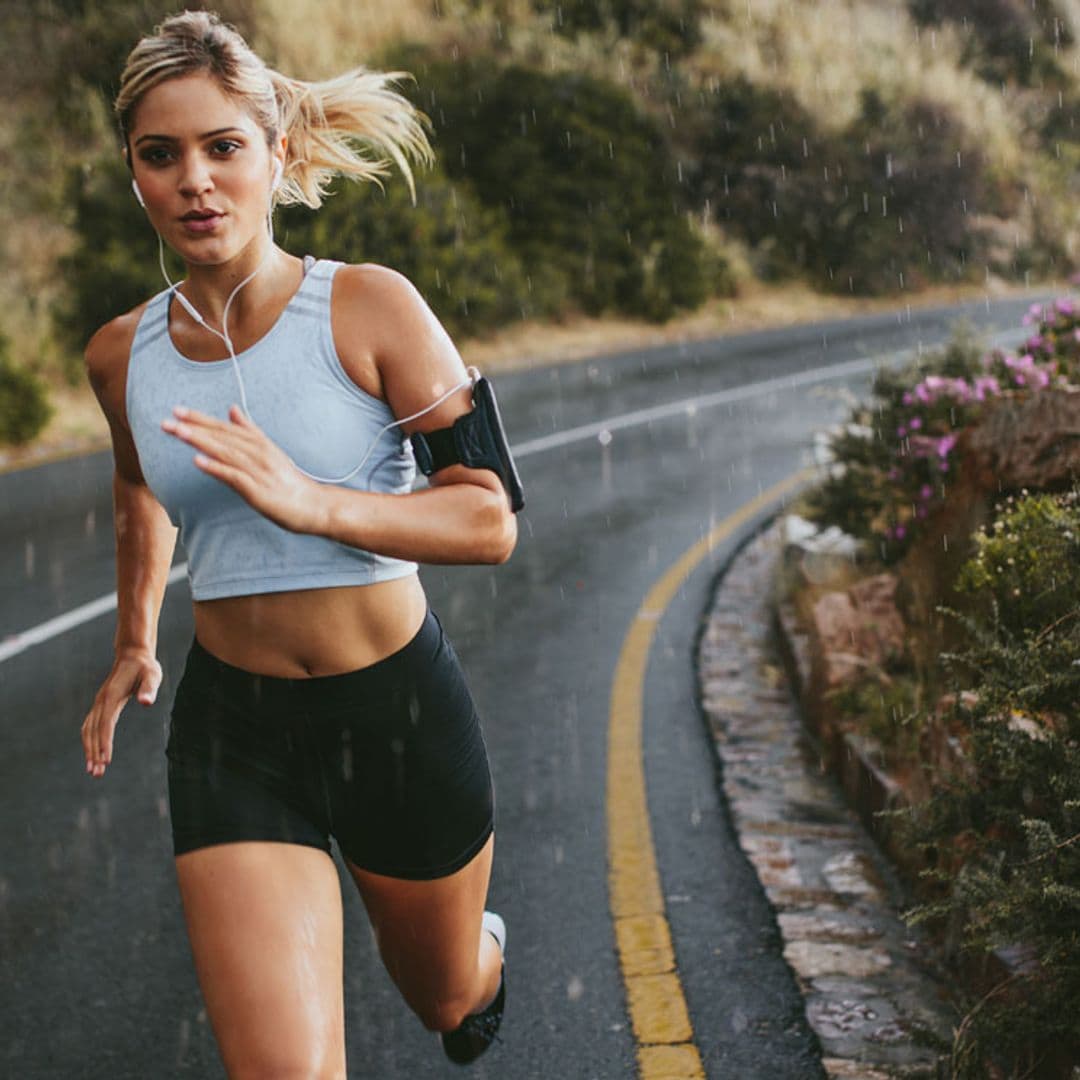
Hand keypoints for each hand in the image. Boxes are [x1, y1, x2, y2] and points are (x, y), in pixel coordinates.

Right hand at [81, 647, 161, 777]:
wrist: (133, 655)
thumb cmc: (145, 666)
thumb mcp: (153, 675)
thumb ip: (149, 688)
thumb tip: (146, 702)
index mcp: (111, 696)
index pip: (106, 724)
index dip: (105, 742)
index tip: (106, 760)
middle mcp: (101, 701)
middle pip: (93, 731)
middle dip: (94, 753)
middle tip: (97, 773)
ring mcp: (99, 703)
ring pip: (88, 730)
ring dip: (89, 750)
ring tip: (93, 770)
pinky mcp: (101, 705)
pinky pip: (90, 726)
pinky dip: (90, 741)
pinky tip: (93, 754)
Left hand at [162, 404, 325, 533]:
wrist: (314, 505)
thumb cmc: (289, 481)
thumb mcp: (270, 450)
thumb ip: (250, 430)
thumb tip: (233, 409)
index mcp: (259, 444)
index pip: (225, 428)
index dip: (201, 419)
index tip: (178, 411)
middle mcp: (258, 454)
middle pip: (222, 438)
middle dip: (194, 428)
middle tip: (168, 421)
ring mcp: (259, 471)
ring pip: (226, 453)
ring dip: (201, 442)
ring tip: (179, 433)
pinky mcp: (259, 491)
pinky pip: (235, 477)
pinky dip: (217, 468)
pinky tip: (199, 462)